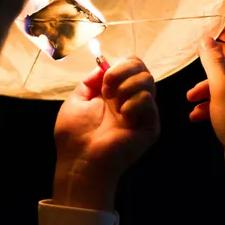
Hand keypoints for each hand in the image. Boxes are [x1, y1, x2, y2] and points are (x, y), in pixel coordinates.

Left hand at [52, 57, 159, 210]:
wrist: (80, 160)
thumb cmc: (74, 134)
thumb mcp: (77, 100)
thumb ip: (91, 82)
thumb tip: (103, 66)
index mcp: (113, 93)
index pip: (129, 65)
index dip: (119, 65)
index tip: (103, 80)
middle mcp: (130, 99)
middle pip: (141, 68)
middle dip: (123, 71)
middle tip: (108, 90)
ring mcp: (141, 112)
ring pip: (148, 80)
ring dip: (127, 86)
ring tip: (115, 105)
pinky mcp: (150, 125)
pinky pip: (149, 101)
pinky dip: (134, 102)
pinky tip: (123, 116)